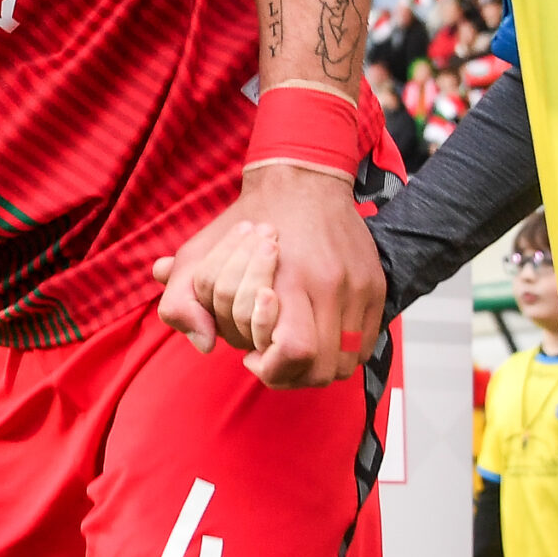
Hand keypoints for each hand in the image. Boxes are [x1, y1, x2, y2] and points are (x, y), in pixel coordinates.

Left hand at [154, 164, 383, 388]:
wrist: (304, 181)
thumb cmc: (249, 220)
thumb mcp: (199, 255)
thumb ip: (182, 301)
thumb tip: (204, 345)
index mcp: (289, 278)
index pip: (294, 351)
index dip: (271, 368)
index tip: (253, 356)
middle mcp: (330, 285)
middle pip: (322, 369)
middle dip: (292, 375)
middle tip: (270, 358)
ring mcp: (359, 288)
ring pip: (346, 363)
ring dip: (318, 368)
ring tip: (291, 349)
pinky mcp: (375, 287)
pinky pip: (365, 344)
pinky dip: (340, 352)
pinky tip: (316, 336)